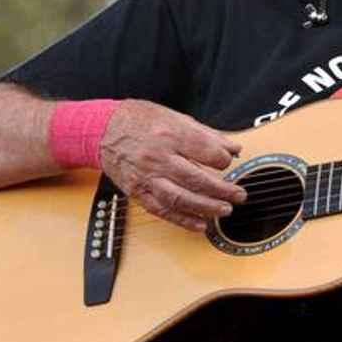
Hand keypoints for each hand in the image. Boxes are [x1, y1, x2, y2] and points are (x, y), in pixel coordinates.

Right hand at [99, 100, 246, 230]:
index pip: (205, 151)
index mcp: (170, 134)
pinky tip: (200, 224)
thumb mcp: (175, 117)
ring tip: (225, 210)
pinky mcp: (138, 192)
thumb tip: (233, 148)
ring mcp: (147, 177)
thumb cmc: (140, 121)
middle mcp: (158, 157)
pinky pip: (162, 210)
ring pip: (180, 198)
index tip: (229, 162)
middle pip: (196, 178)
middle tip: (238, 195)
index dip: (223, 159)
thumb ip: (207, 134)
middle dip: (222, 190)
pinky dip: (183, 220)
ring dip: (206, 207)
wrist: (103, 131)